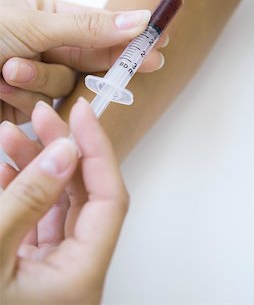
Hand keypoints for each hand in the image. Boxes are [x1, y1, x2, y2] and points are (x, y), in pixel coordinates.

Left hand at [0, 0, 167, 122]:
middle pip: (90, 58)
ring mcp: (36, 76)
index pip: (99, 26)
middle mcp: (45, 45)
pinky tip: (2, 86)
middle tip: (151, 62)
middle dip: (111, 61)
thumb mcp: (32, 24)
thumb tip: (139, 19)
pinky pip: (44, 107)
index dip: (129, 34)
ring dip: (38, 80)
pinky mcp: (25, 106)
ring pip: (65, 87)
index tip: (160, 40)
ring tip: (6, 71)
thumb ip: (88, 27)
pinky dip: (24, 99)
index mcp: (46, 15)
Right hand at [0, 98, 127, 304]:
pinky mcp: (29, 267)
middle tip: (42, 115)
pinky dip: (19, 191)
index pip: (109, 197)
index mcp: (82, 274)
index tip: (82, 112)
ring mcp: (52, 268)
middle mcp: (75, 269)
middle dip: (63, 149)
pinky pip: (34, 219)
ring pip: (57, 203)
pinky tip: (1, 170)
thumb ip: (29, 201)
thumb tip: (64, 151)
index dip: (99, 149)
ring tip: (9, 135)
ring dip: (35, 166)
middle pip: (83, 195)